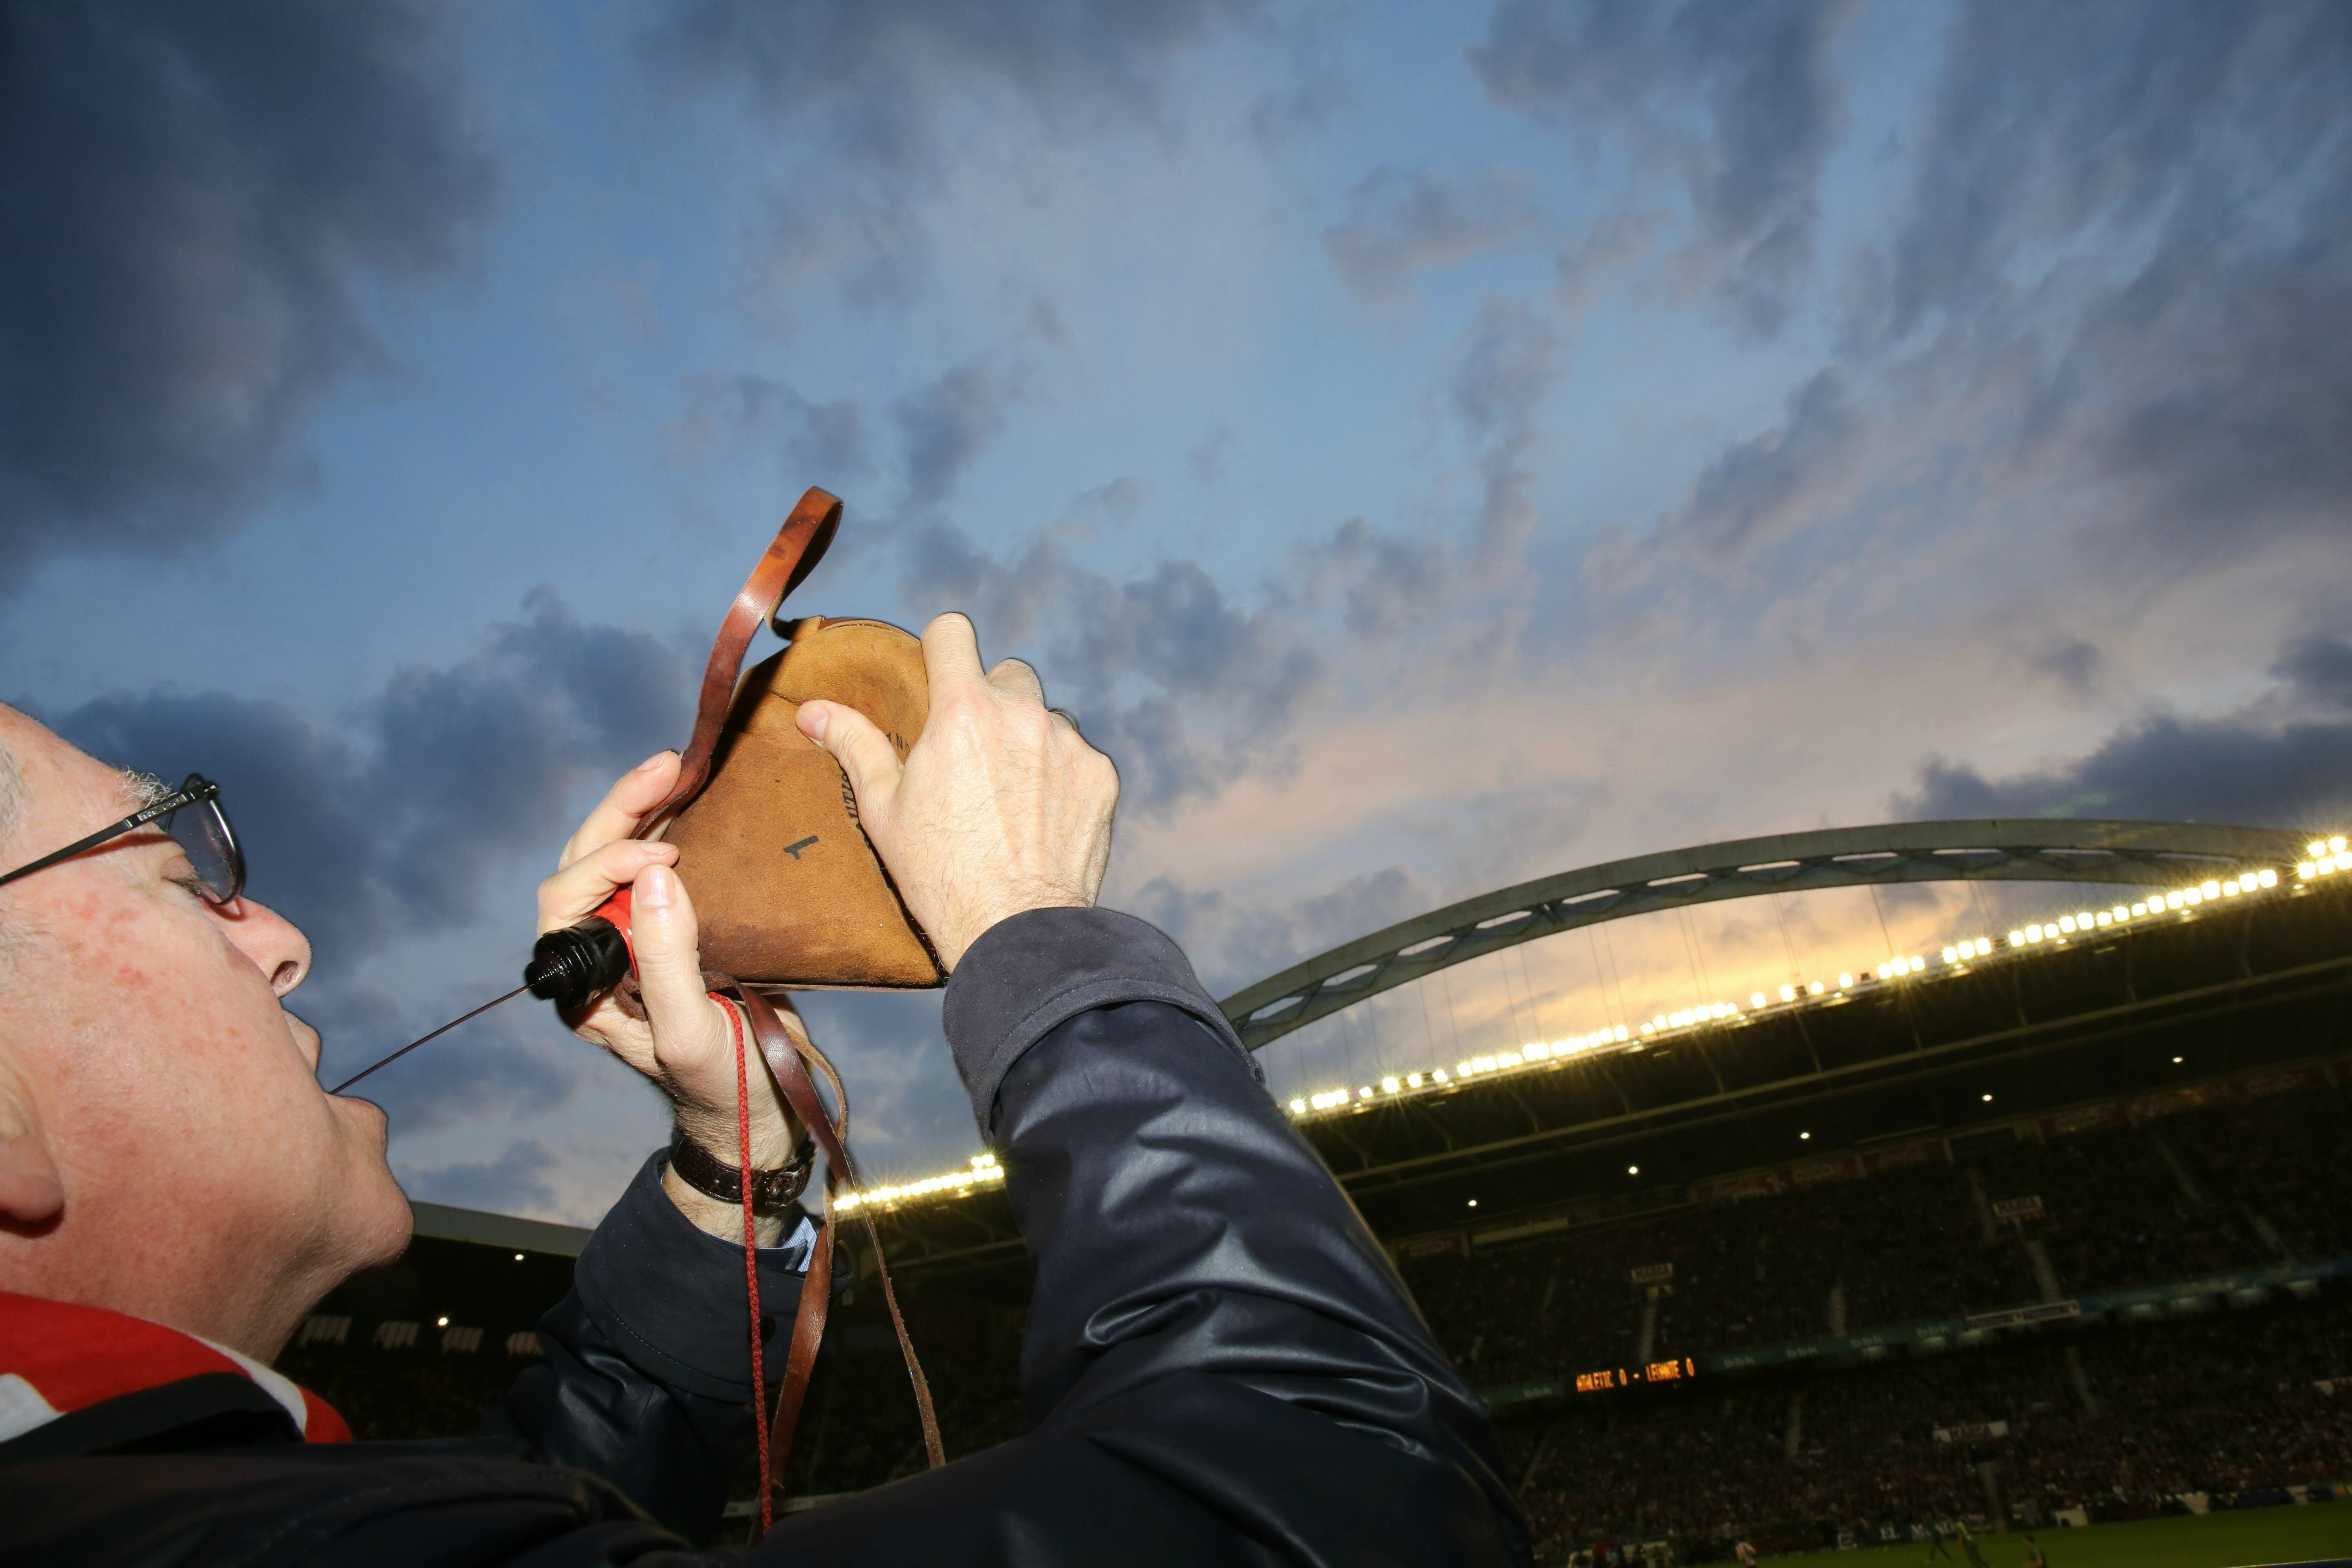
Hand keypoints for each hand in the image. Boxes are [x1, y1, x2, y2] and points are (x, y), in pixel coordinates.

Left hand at [538, 752, 799, 1240]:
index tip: (666, 860)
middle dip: (620, 813)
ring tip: (676, 767)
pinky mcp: (677, 929)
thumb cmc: (723, 1084)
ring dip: (642, 809)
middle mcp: (599, 958)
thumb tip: (655, 875)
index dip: (608, 868)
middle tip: (666, 767)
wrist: (764, 1108)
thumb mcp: (690, 1032)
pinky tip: (694, 797)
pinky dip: (672, 826)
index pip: (568, 905)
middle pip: (585, 865)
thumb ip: (666, 959)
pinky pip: (659, 868)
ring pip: (617, 857)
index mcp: (584, 987)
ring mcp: (637, 940)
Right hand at [795, 613, 1117, 969]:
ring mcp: (1068, 744)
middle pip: (1007, 673)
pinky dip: (1062, 775)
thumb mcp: (884, 808)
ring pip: (1046, 717)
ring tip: (1009, 794)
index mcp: (963, 711)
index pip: (954, 632)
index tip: (938, 673)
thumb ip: (854, 745)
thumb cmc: (939, 873)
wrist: (1015, 929)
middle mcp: (1022, 715)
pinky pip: (1078, 755)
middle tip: (973, 751)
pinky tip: (1042, 817)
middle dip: (990, 699)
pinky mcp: (1101, 776)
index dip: (942, 647)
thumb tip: (811, 711)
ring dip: (1030, 739)